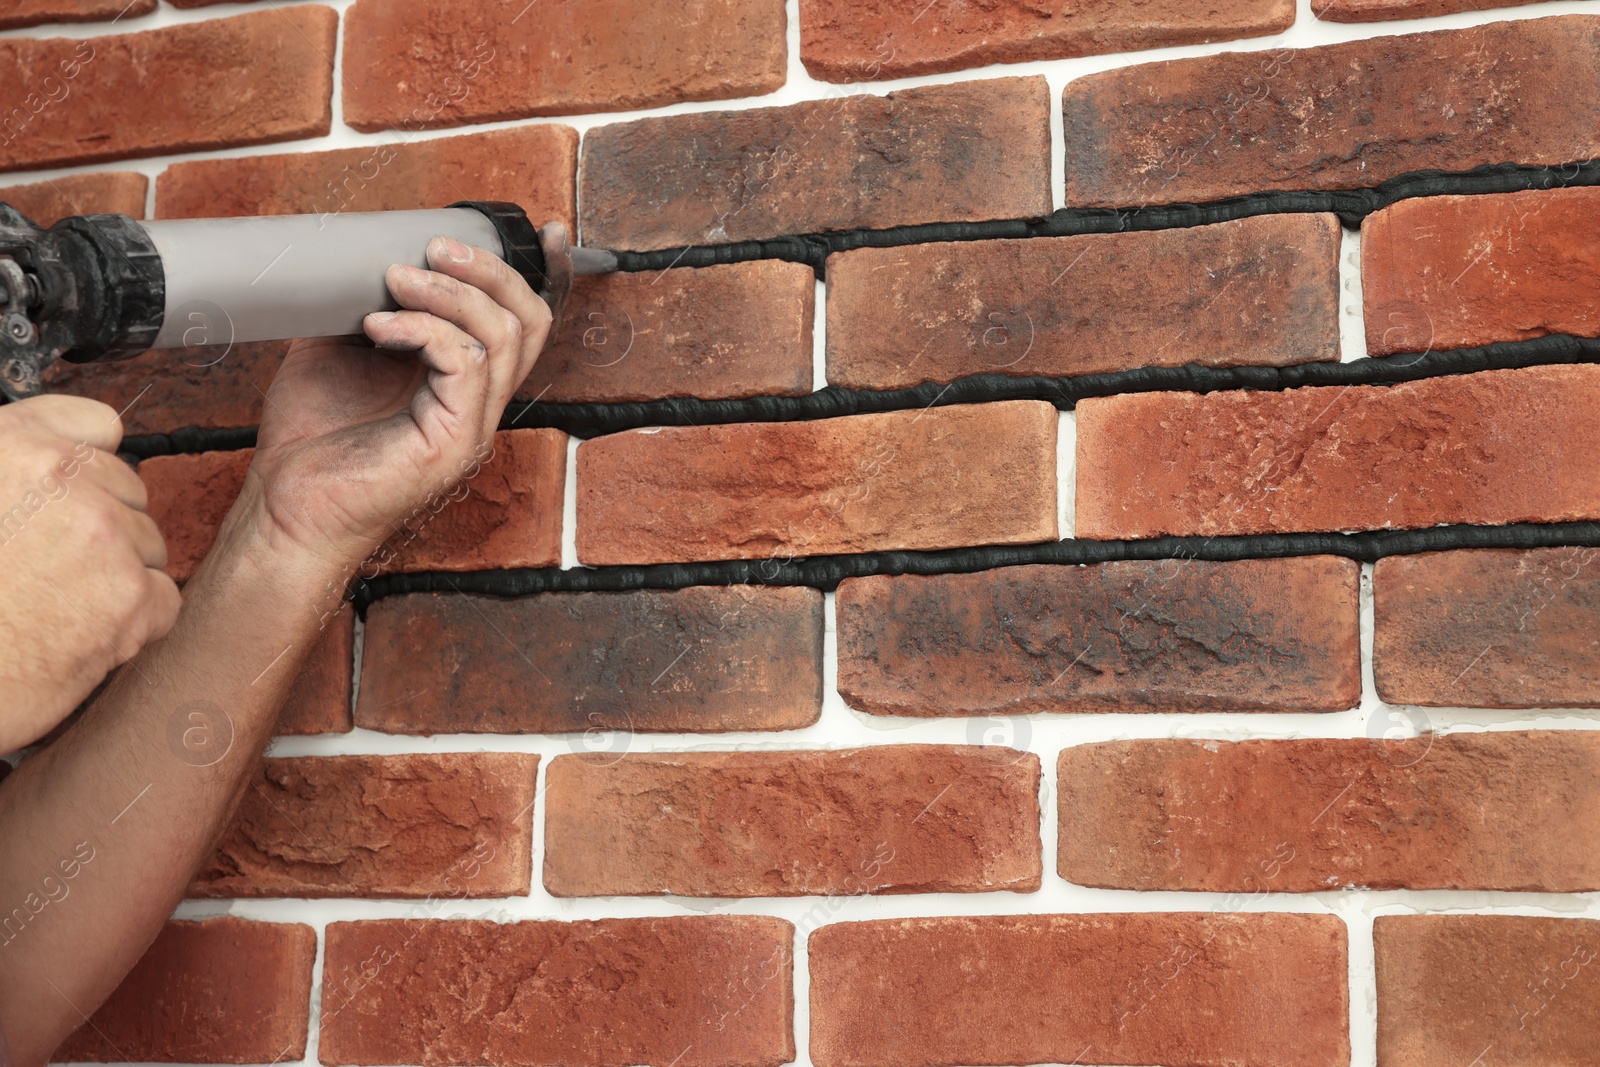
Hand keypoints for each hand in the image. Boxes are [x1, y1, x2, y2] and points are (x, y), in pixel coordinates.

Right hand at [0, 395, 180, 749]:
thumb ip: (12, 470)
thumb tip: (58, 463)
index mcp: (10, 443)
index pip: (96, 425)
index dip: (91, 463)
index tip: (77, 492)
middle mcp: (62, 478)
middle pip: (129, 491)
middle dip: (102, 529)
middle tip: (49, 570)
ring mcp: (103, 534)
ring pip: (148, 544)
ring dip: (116, 576)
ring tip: (53, 606)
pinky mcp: (130, 595)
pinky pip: (162, 598)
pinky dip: (133, 622)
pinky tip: (78, 635)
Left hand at [238, 222, 572, 578]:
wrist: (286, 507)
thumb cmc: (310, 442)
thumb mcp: (338, 349)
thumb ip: (366, 306)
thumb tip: (364, 256)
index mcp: (464, 382)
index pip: (525, 324)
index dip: (549, 275)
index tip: (548, 231)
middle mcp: (479, 403)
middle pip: (530, 322)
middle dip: (491, 271)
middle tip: (435, 248)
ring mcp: (472, 425)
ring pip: (504, 337)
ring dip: (452, 293)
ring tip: (398, 278)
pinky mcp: (454, 441)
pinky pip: (466, 364)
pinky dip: (425, 330)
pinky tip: (380, 327)